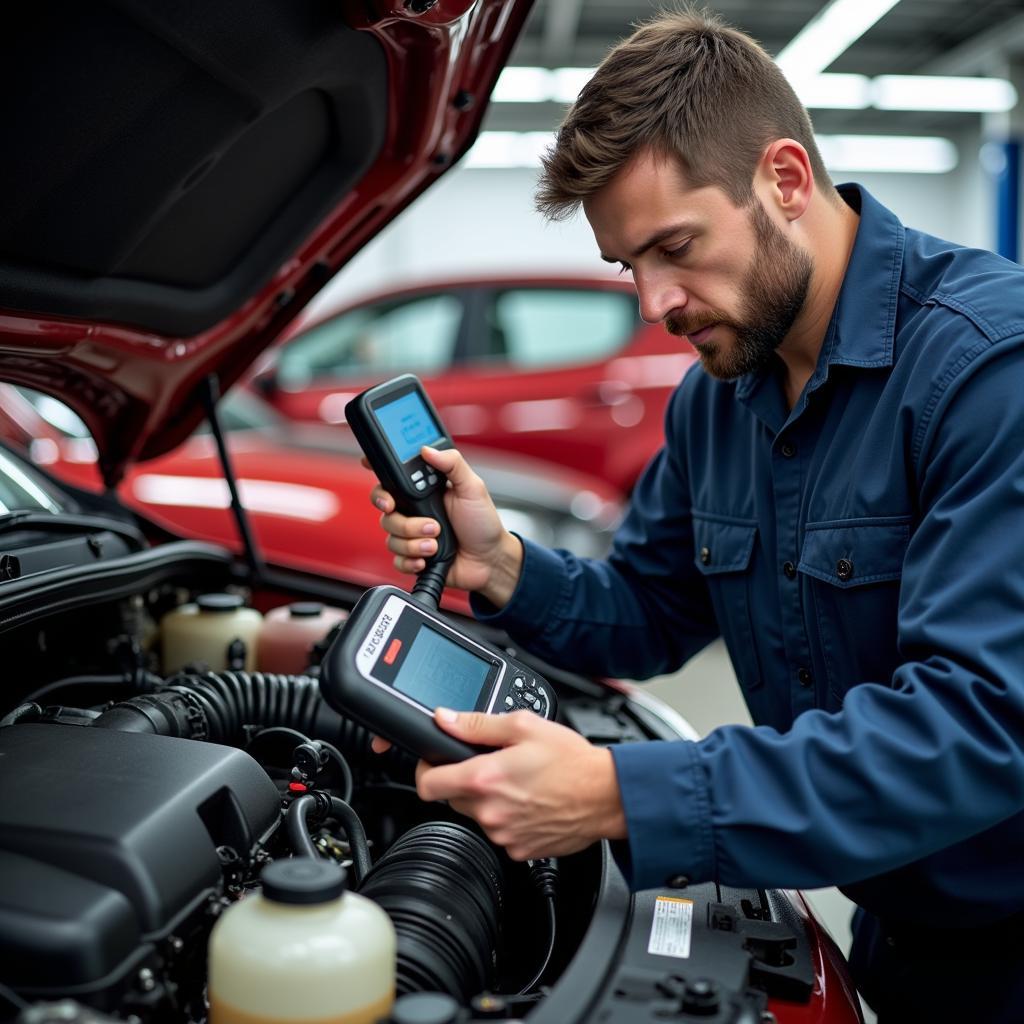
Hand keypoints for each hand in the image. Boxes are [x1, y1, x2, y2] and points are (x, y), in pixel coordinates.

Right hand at [369, 446, 523, 605]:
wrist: (490, 561)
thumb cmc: (483, 523)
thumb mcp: (473, 487)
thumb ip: (453, 463)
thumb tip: (427, 449)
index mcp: (423, 490)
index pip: (391, 478)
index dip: (379, 476)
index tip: (378, 482)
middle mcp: (413, 510)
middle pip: (385, 509)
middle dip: (404, 520)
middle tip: (430, 524)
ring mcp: (411, 533)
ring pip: (391, 536)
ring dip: (415, 542)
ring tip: (437, 541)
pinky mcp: (412, 556)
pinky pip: (396, 559)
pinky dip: (411, 560)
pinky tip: (427, 558)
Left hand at [413, 708, 627, 860]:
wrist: (606, 796)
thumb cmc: (571, 761)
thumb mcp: (523, 726)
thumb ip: (477, 724)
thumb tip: (444, 719)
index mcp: (484, 779)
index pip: (426, 785)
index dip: (426, 770)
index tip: (435, 763)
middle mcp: (489, 812)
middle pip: (451, 799)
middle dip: (464, 781)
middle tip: (492, 766)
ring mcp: (503, 835)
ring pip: (476, 816)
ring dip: (487, 800)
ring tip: (518, 783)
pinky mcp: (518, 850)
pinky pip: (499, 833)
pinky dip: (508, 818)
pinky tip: (529, 802)